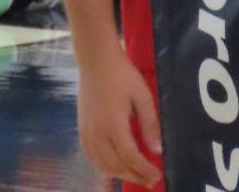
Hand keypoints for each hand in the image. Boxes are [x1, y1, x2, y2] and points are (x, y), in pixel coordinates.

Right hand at [78, 43, 161, 184]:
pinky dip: (101, 165)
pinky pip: (90, 154)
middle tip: (150, 181)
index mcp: (114, 125)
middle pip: (115, 165)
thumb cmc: (122, 74)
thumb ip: (150, 125)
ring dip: (118, 174)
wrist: (96, 59)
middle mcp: (98, 132)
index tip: (158, 175)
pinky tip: (112, 167)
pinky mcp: (81, 126)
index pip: (131, 157)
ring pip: (101, 163)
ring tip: (135, 176)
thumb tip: (156, 150)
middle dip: (134, 176)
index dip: (144, 169)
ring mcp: (87, 130)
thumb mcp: (143, 97)